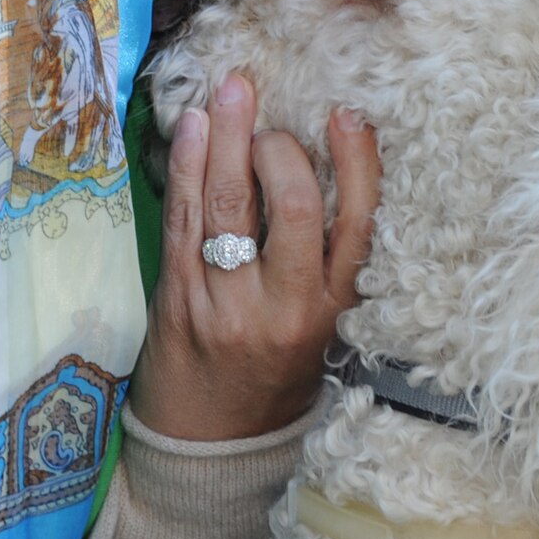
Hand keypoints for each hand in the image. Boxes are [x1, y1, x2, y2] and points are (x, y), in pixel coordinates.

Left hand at [127, 72, 378, 441]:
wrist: (211, 446)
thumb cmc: (273, 374)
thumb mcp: (322, 325)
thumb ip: (324, 258)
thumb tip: (320, 164)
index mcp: (335, 308)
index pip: (358, 224)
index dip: (357, 164)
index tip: (346, 116)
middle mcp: (287, 306)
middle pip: (290, 204)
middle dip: (276, 145)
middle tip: (264, 112)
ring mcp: (228, 302)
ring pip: (229, 203)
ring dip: (226, 136)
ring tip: (228, 92)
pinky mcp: (180, 300)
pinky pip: (184, 219)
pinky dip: (187, 166)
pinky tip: (192, 128)